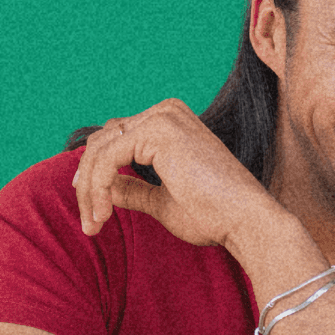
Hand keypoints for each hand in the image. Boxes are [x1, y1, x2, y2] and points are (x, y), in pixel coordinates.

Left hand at [72, 97, 281, 247]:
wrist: (245, 221)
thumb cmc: (214, 215)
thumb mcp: (161, 200)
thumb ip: (132, 189)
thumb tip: (103, 188)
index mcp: (170, 123)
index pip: (115, 141)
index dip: (95, 176)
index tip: (93, 213)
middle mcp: (166, 112)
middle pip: (103, 141)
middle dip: (88, 183)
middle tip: (89, 222)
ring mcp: (162, 117)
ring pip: (100, 149)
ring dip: (90, 190)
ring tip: (94, 223)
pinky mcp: (157, 131)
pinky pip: (107, 158)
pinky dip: (97, 187)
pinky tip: (103, 213)